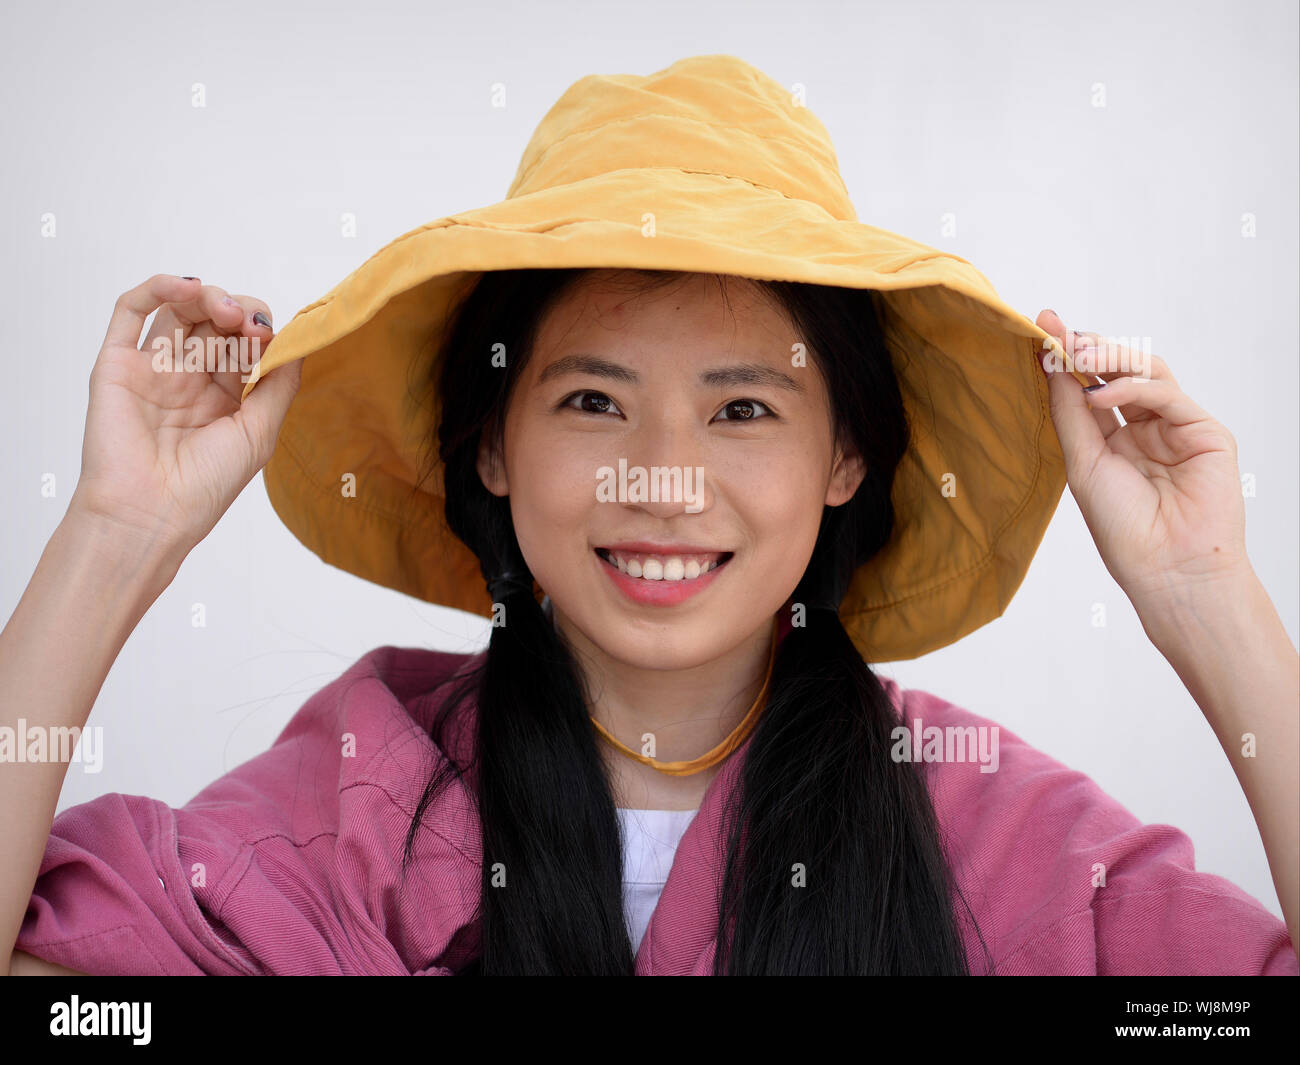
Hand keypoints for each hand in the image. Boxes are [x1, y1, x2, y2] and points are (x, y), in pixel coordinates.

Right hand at [71, 274, 301, 557]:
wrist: (150, 513)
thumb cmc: (204, 486)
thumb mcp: (260, 433)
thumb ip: (278, 384)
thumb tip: (299, 341)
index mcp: (223, 396)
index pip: (244, 344)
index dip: (260, 330)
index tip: (270, 336)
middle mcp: (188, 378)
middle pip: (215, 321)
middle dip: (237, 312)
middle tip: (248, 324)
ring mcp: (153, 368)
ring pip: (179, 309)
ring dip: (206, 296)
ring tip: (223, 310)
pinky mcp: (117, 363)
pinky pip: (130, 311)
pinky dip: (158, 288)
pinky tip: (186, 288)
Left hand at [1035, 309, 1250, 615]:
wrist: (1167, 568)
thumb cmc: (1124, 528)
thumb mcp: (1081, 463)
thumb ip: (1068, 412)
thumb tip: (1050, 363)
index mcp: (1113, 440)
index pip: (1089, 386)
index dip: (1068, 358)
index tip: (1043, 326)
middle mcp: (1145, 429)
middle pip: (1118, 372)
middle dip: (1088, 348)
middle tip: (1059, 331)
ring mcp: (1177, 428)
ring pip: (1146, 373)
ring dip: (1109, 357)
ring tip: (1076, 353)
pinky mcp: (1205, 432)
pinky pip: (1166, 394)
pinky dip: (1132, 386)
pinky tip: (1101, 392)